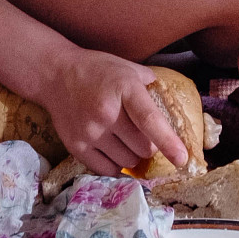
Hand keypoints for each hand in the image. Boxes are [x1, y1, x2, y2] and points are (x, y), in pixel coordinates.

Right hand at [35, 49, 188, 176]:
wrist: (55, 74)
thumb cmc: (97, 70)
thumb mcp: (127, 68)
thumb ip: (150, 84)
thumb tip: (171, 103)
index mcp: (124, 88)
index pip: (150, 120)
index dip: (168, 142)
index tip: (182, 159)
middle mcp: (107, 112)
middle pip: (143, 148)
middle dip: (148, 146)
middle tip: (140, 134)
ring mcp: (89, 131)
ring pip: (127, 162)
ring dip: (132, 156)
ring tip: (124, 140)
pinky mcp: (76, 146)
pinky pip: (106, 170)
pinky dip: (116, 166)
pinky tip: (113, 151)